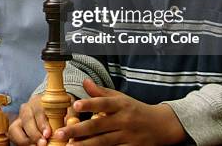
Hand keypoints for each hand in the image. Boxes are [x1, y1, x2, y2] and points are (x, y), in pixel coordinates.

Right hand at [9, 93, 76, 145]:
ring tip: (35, 145)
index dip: (42, 123)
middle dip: (34, 133)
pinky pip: (13, 133)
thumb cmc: (60, 109)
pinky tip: (31, 145)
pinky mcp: (16, 126)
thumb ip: (70, 115)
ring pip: (15, 127)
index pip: (39, 111)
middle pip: (26, 120)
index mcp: (40, 101)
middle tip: (43, 143)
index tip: (48, 133)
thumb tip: (73, 123)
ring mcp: (20, 117)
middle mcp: (27, 108)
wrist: (51, 107)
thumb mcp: (68, 109)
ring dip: (25, 139)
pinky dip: (20, 141)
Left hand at [52, 79, 185, 145]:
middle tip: (60, 133)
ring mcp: (127, 136)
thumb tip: (84, 81)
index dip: (90, 104)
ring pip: (103, 142)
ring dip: (85, 145)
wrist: (161, 126)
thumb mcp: (120, 98)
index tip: (75, 105)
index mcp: (120, 105)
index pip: (103, 103)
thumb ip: (101, 92)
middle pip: (98, 126)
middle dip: (78, 130)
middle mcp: (123, 120)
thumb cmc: (135, 110)